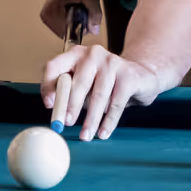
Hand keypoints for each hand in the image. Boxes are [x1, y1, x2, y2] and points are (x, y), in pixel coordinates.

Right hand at [39, 0, 99, 39]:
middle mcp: (46, 16)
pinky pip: (62, 24)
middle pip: (66, 32)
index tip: (86, 18)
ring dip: (75, 22)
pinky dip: (70, 19)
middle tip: (83, 10)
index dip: (79, 29)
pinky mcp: (49, 14)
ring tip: (78, 7)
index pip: (66, 33)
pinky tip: (74, 8)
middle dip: (77, 25)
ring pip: (64, 29)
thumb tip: (95, 30)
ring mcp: (46, 16)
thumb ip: (94, 13)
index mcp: (51, 12)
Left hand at [42, 44, 161, 141]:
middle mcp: (93, 54)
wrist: (141, 75)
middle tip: (66, 123)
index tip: (49, 105)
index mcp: (75, 54)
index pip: (55, 66)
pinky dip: (109, 121)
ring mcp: (112, 62)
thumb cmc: (106, 82)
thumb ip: (68, 91)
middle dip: (71, 106)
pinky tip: (103, 133)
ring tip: (85, 135)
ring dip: (91, 119)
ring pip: (98, 95)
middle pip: (78, 82)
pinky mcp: (129, 75)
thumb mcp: (83, 84)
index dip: (49, 86)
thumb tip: (54, 107)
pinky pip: (116, 103)